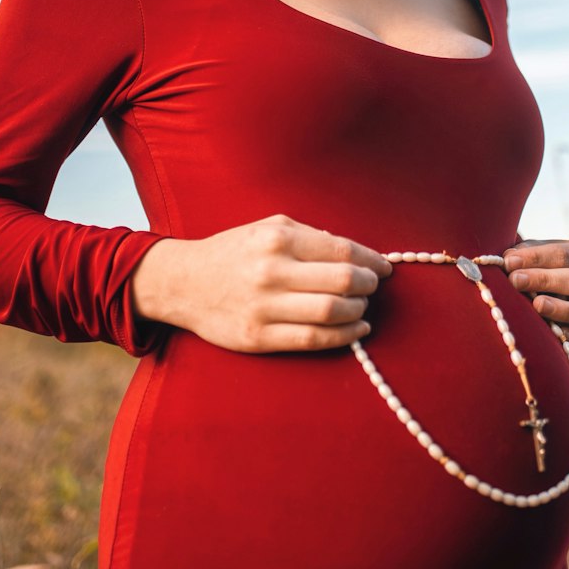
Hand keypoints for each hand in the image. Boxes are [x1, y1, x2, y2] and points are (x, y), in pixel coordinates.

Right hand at [131, 213, 392, 353]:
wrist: (184, 283)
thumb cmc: (234, 252)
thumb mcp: (267, 228)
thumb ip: (310, 236)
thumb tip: (354, 254)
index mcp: (278, 239)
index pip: (341, 250)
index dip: (371, 260)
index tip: (385, 268)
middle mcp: (272, 271)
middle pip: (342, 281)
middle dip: (368, 285)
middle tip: (373, 286)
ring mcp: (264, 307)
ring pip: (332, 312)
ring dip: (359, 310)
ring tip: (362, 307)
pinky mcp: (259, 337)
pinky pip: (313, 340)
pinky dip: (345, 336)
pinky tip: (357, 329)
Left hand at [501, 238, 568, 353]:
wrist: (541, 294)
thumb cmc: (533, 267)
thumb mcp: (531, 254)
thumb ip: (522, 254)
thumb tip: (510, 260)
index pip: (564, 254)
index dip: (536, 257)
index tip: (509, 261)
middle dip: (543, 279)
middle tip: (515, 280)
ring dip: (561, 309)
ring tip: (537, 305)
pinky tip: (558, 335)